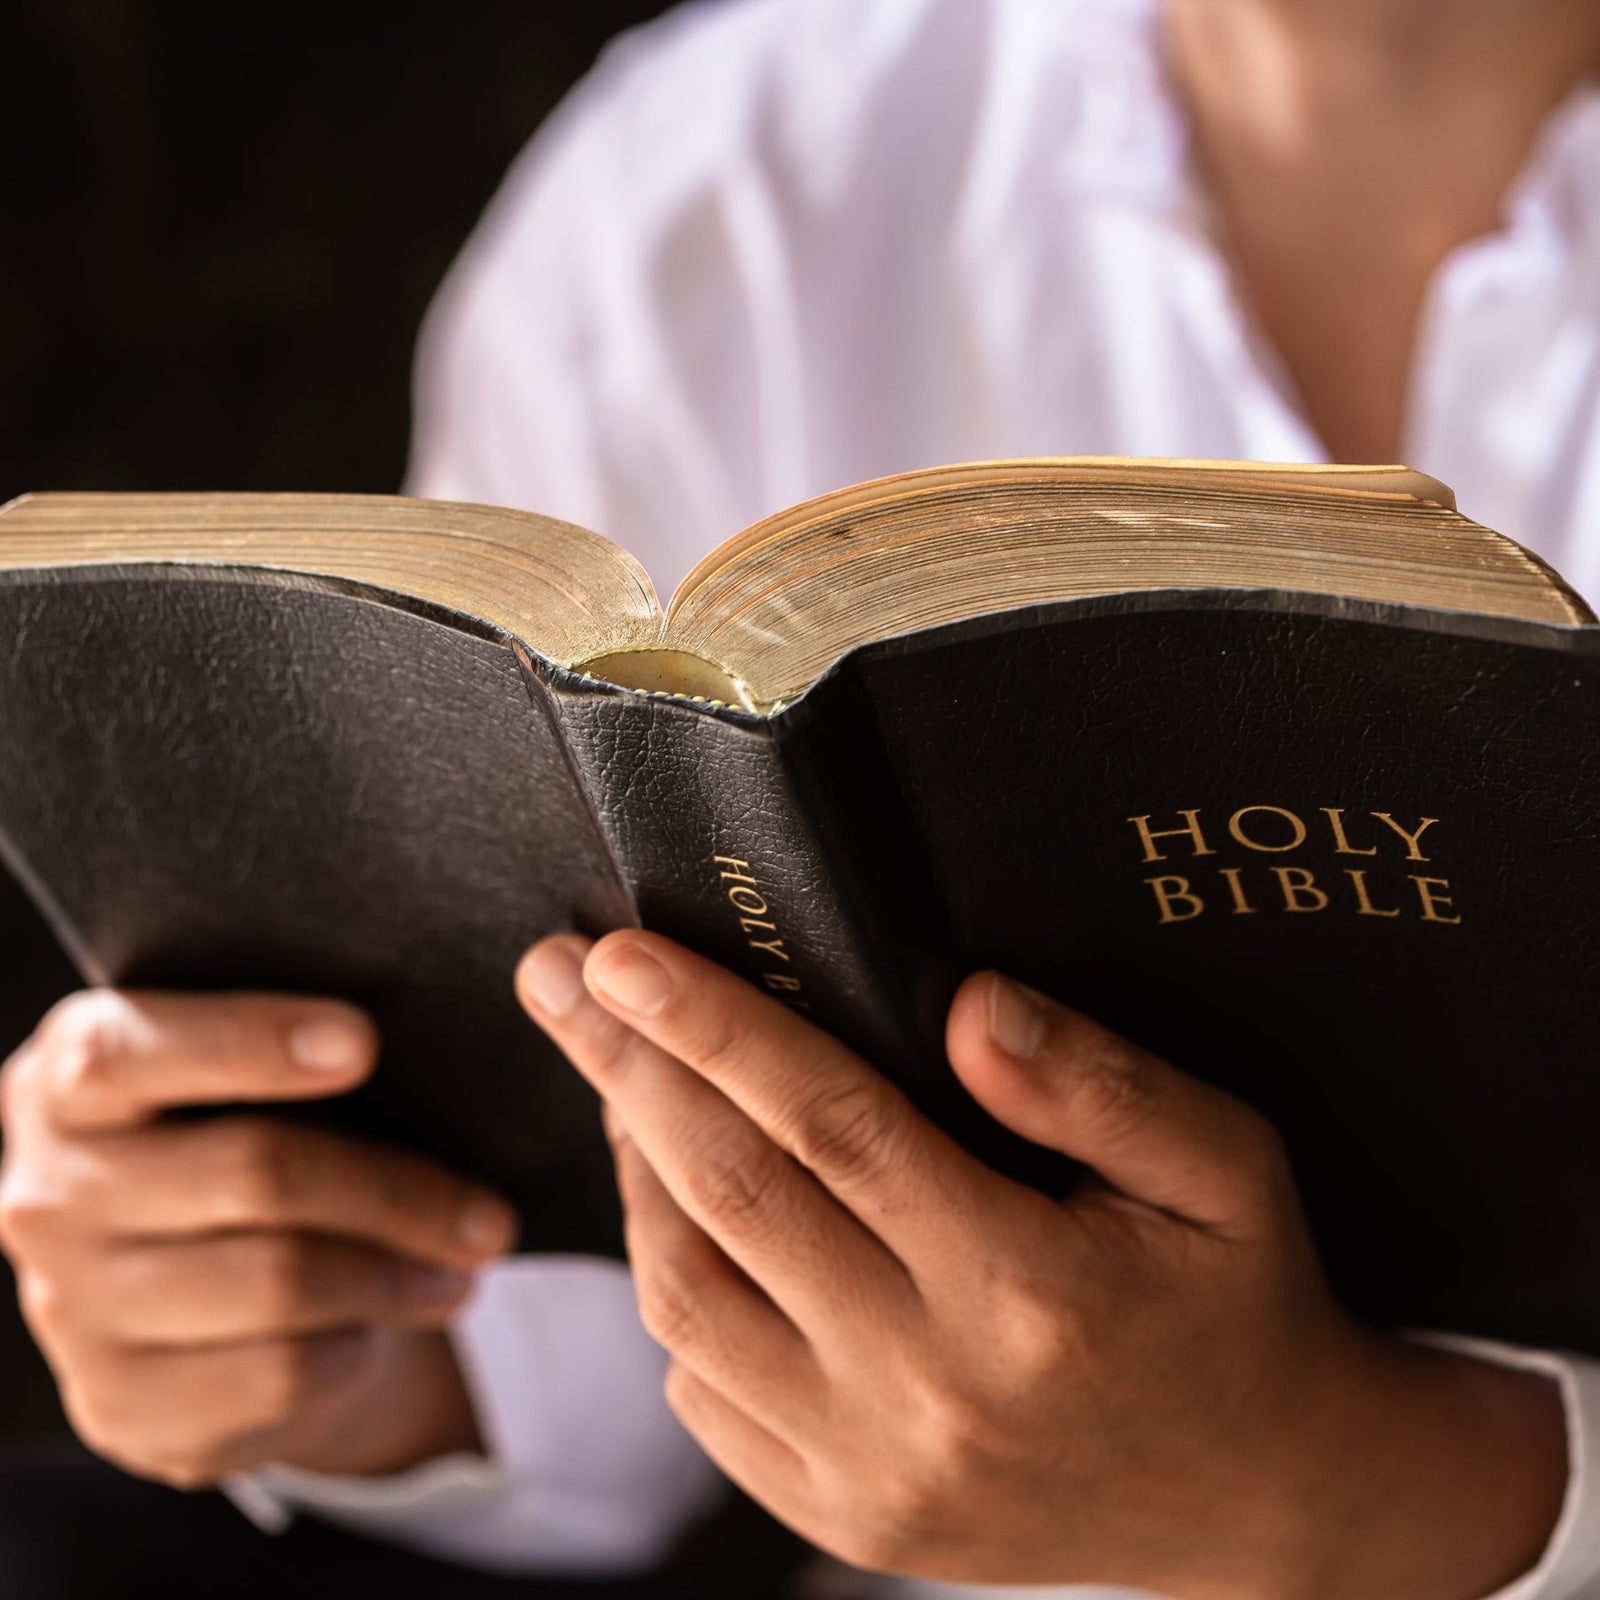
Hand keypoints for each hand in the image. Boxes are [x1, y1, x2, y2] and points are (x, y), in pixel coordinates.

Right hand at [0, 989, 516, 1487]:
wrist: (195, 1280)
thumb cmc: (241, 1133)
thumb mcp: (244, 1073)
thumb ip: (296, 1043)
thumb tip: (432, 1030)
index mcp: (67, 1081)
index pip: (128, 1052)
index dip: (250, 1040)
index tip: (365, 1042)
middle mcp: (48, 1193)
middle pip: (253, 1173)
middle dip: (397, 1192)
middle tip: (492, 1215)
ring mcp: (72, 1309)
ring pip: (279, 1282)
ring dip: (399, 1275)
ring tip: (470, 1262)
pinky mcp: (121, 1406)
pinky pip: (276, 1373)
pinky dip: (359, 1344)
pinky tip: (393, 1317)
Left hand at [518, 931, 1566, 1599]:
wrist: (1257, 1499)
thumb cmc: (1237, 1305)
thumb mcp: (1225, 1169)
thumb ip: (1096, 1082)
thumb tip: (965, 1004)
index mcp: (1027, 1292)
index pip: (829, 1124)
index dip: (714, 1027)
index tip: (624, 954)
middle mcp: (929, 1393)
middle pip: (729, 1196)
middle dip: (623, 1068)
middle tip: (556, 977)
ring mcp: (871, 1474)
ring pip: (687, 1297)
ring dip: (630, 1170)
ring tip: (612, 1073)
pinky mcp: (840, 1518)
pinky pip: (703, 1390)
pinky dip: (670, 1284)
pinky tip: (674, 1204)